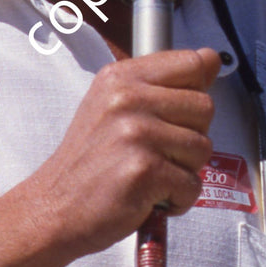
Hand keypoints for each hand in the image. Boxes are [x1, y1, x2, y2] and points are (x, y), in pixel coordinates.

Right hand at [25, 48, 220, 257]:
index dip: (197, 92)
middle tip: (158, 154)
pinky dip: (178, 199)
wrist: (53, 208)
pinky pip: (193, 184)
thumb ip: (164, 83)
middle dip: (191, 137)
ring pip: (203, 147)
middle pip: (205, 107)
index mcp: (122, 77)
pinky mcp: (143, 170)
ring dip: (184, 171)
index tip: (179, 113)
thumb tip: (212, 58)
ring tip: (151, 176)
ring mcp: (135, 133)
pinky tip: (150, 197)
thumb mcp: (114, 105)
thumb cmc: (90, 161)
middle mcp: (127, 98)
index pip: (193, 64)